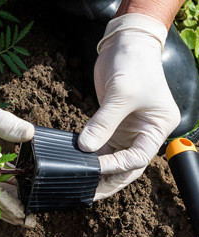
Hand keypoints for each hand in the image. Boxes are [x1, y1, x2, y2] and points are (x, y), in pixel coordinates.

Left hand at [78, 14, 179, 199]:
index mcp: (158, 127)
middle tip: (88, 194)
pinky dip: (91, 157)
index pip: (138, 157)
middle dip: (109, 180)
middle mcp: (145, 132)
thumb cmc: (133, 63)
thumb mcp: (120, 93)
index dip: (117, 165)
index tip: (95, 167)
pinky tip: (77, 166)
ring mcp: (129, 130)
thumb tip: (85, 148)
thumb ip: (103, 122)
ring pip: (113, 159)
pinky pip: (102, 147)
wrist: (127, 42)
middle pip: (127, 165)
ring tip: (80, 186)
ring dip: (97, 172)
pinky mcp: (112, 124)